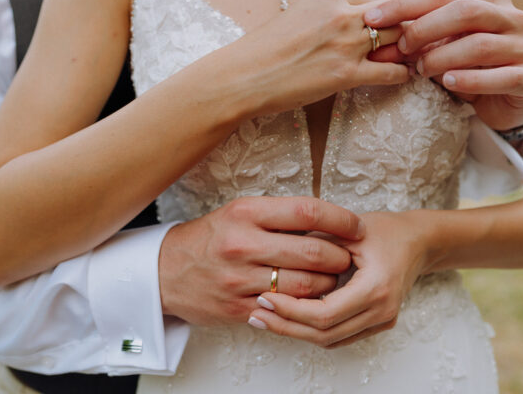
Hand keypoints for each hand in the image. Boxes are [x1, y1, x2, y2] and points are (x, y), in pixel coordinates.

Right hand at [158, 196, 364, 325]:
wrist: (165, 272)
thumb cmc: (211, 238)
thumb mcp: (239, 212)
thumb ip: (279, 216)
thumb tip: (329, 221)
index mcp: (246, 213)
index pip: (307, 212)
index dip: (340, 219)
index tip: (357, 226)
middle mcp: (243, 244)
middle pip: (313, 252)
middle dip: (340, 256)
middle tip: (348, 256)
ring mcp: (240, 279)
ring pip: (306, 286)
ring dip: (329, 284)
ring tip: (333, 278)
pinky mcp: (239, 308)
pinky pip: (287, 309)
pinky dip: (306, 305)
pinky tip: (312, 298)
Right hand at [220, 0, 408, 117]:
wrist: (243, 76)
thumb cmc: (264, 50)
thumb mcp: (297, 16)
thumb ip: (325, 15)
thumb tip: (345, 25)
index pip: (377, 0)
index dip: (388, 16)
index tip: (392, 27)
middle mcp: (342, 14)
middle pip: (394, 16)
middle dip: (404, 30)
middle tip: (412, 43)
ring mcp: (346, 44)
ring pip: (398, 40)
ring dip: (407, 50)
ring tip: (412, 59)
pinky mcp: (346, 73)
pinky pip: (391, 71)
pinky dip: (402, 74)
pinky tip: (403, 77)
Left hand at [247, 211, 432, 347]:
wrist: (420, 242)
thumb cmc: (386, 230)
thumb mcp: (348, 229)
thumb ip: (314, 243)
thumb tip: (272, 254)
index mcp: (376, 287)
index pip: (324, 313)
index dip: (290, 311)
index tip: (264, 298)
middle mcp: (382, 310)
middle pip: (324, 334)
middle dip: (286, 326)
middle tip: (256, 313)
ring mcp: (382, 320)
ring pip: (330, 340)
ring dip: (296, 332)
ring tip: (265, 318)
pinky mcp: (378, 323)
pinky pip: (340, 336)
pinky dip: (312, 331)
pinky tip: (289, 319)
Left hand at [364, 0, 522, 130]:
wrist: (507, 99)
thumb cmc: (469, 65)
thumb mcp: (442, 46)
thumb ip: (416, 39)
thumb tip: (376, 41)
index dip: (404, 5)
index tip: (371, 18)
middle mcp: (512, 17)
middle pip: (466, 12)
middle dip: (425, 29)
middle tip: (400, 48)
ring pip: (480, 45)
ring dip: (442, 58)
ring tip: (421, 70)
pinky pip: (500, 77)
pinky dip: (470, 80)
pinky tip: (449, 82)